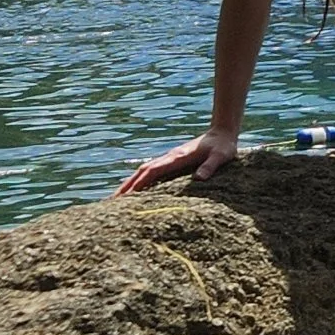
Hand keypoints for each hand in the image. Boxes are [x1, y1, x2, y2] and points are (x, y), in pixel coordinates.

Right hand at [116, 129, 238, 194]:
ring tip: (116, 198)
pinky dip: (139, 180)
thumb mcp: (221, 156)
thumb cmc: (223, 146)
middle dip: (127, 185)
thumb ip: (210, 166)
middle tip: (112, 201)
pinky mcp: (172, 161)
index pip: (154, 171)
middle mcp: (169, 157)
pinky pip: (151, 171)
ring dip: (130, 183)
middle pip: (142, 171)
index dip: (140, 182)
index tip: (127, 195)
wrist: (222, 133)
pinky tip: (134, 190)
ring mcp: (169, 158)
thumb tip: (199, 179)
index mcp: (178, 157)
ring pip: (144, 170)